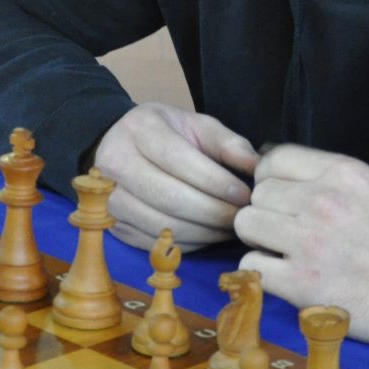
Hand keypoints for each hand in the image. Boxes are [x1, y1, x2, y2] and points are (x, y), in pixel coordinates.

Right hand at [92, 101, 259, 250]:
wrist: (121, 146)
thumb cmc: (167, 135)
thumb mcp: (197, 125)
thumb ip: (228, 143)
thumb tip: (257, 168)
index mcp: (139, 130)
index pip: (178, 160)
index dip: (215, 181)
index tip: (244, 194)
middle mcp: (116, 163)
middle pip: (169, 197)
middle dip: (214, 212)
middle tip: (242, 217)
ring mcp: (111, 198)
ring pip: (163, 225)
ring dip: (205, 232)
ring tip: (230, 227)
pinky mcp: (116, 226)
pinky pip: (158, 243)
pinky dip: (190, 243)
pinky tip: (209, 234)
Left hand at [235, 144, 368, 344]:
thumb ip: (332, 175)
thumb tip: (287, 169)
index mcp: (342, 173)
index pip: (274, 158)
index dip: (271, 177)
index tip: (281, 196)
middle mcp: (321, 202)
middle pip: (258, 193)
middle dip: (267, 210)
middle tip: (285, 228)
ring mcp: (309, 242)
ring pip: (247, 224)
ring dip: (259, 238)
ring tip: (281, 250)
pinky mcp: (301, 283)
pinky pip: (252, 265)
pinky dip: (262, 271)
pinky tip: (283, 275)